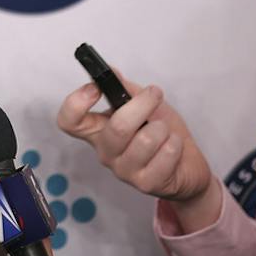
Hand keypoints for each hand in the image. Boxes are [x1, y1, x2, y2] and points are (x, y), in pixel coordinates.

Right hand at [57, 76, 221, 232]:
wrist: (186, 165)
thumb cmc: (161, 132)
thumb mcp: (144, 104)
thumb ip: (124, 89)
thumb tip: (109, 71)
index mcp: (98, 130)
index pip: (68, 121)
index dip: (76, 102)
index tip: (95, 88)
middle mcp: (106, 152)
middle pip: (117, 127)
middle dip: (143, 105)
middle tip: (155, 95)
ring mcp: (124, 170)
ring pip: (145, 140)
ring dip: (162, 128)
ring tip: (165, 131)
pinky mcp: (145, 184)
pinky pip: (165, 154)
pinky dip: (175, 143)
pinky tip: (172, 147)